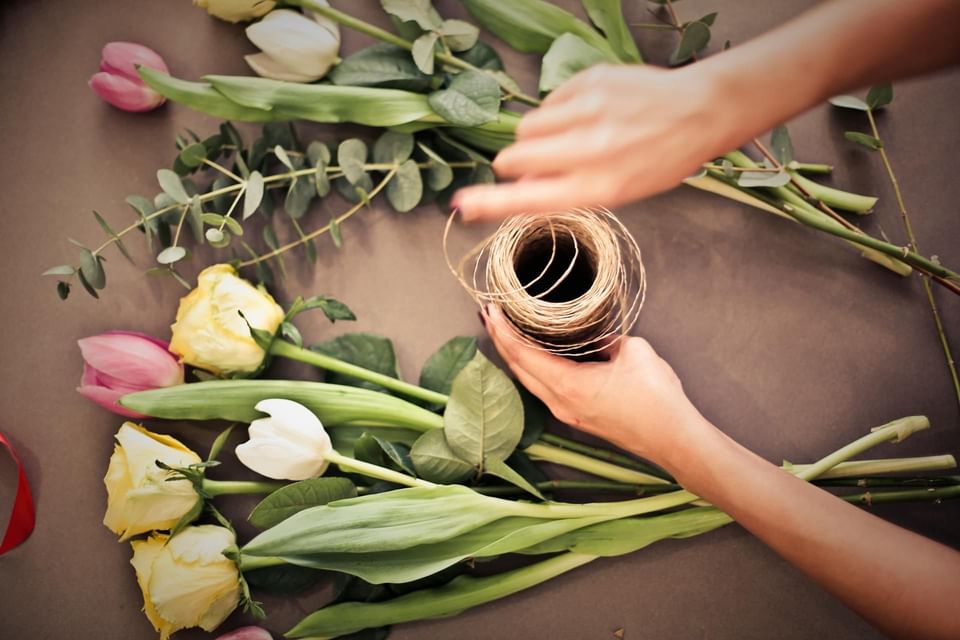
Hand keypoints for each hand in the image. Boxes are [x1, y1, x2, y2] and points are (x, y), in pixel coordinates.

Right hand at [453, 63, 735, 221]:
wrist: (698, 111)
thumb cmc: (658, 158)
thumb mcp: (617, 190)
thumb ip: (566, 190)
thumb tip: (518, 188)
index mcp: (597, 186)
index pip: (528, 199)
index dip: (489, 203)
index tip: (462, 204)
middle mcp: (589, 149)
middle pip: (514, 156)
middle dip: (516, 163)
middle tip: (539, 164)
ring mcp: (588, 111)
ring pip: (527, 128)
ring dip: (537, 136)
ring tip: (570, 137)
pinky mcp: (588, 81)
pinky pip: (549, 101)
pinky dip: (558, 111)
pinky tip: (588, 114)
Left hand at [483, 304, 708, 465]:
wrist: (674, 439)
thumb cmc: (656, 399)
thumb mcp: (634, 351)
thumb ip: (606, 338)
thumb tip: (595, 336)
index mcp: (568, 385)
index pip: (522, 354)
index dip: (502, 330)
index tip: (490, 310)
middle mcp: (560, 402)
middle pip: (518, 368)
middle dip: (501, 340)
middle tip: (490, 315)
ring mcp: (567, 413)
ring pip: (528, 380)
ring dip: (514, 355)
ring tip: (505, 331)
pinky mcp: (577, 417)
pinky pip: (544, 388)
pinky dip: (532, 368)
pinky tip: (533, 356)